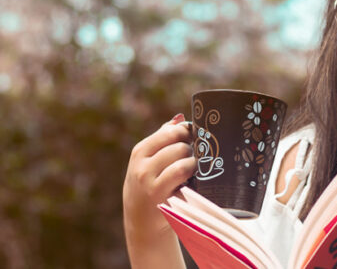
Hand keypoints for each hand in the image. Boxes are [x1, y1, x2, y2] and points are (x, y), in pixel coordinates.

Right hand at [123, 113, 195, 243]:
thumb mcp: (147, 160)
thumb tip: (180, 118)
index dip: (186, 132)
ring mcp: (151, 185)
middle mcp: (142, 167)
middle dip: (191, 150)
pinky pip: (185, 184)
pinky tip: (193, 182)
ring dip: (194, 165)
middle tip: (196, 155)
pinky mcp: (163, 200)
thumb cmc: (148, 183)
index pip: (169, 133)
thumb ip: (162, 138)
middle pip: (178, 147)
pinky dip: (193, 181)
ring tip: (195, 169)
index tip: (194, 136)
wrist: (140, 219)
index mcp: (140, 152)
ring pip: (183, 164)